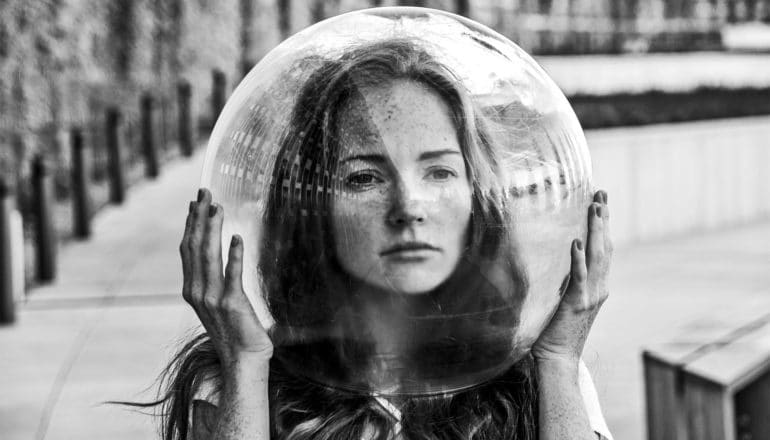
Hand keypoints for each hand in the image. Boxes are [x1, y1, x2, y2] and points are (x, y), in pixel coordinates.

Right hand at [180, 188, 272, 368]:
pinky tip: (237, 238)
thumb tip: (210, 253)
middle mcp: (197, 291)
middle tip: (205, 192)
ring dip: (212, 229)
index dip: (191, 223)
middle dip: (199, 217)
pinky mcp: (232, 304)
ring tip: (217, 207)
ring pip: (208, 256)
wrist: (242, 358)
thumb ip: (210, 279)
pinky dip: (234, 255)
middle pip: (194, 246)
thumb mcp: (214, 300)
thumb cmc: (233, 328)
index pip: (187, 249)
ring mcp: (212, 298)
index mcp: (191, 289)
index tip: (196, 202)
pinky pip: (232, 274)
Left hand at [532, 190, 611, 364]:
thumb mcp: (564, 300)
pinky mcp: (576, 304)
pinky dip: (579, 259)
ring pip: (598, 257)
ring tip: (595, 207)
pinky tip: (577, 242)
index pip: (604, 250)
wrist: (557, 358)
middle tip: (601, 193)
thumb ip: (567, 281)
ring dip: (596, 230)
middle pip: (605, 247)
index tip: (601, 202)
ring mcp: (590, 296)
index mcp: (597, 287)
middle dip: (603, 219)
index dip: (603, 225)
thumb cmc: (555, 331)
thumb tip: (560, 263)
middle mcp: (598, 288)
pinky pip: (578, 277)